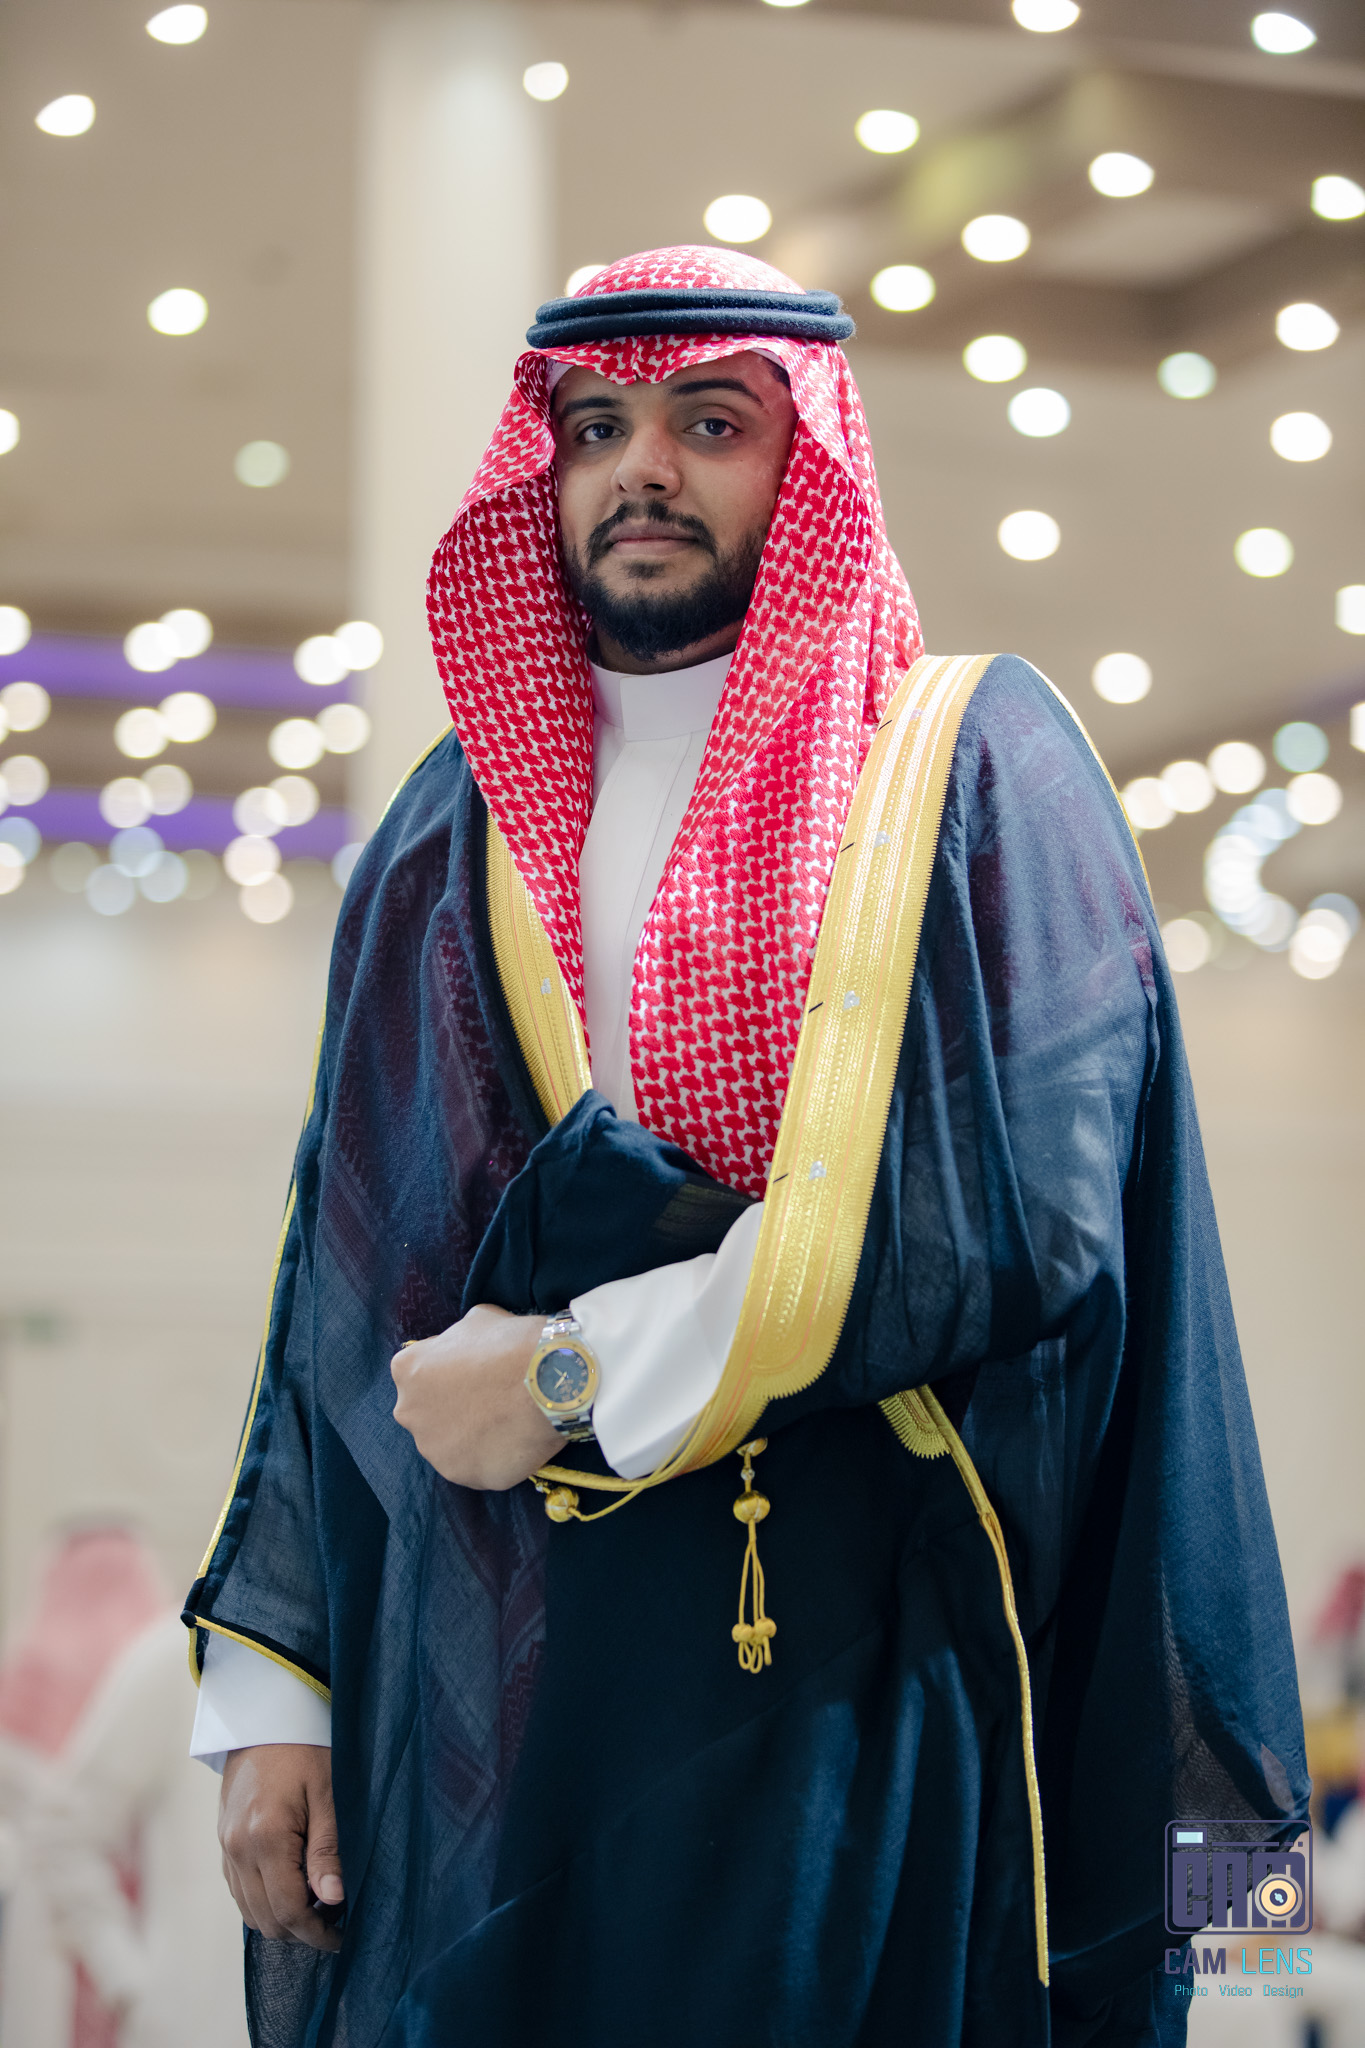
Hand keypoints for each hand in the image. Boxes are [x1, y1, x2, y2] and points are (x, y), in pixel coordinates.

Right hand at [219, 1745, 342, 1950]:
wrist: (264, 1718)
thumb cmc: (305, 1749)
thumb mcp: (328, 1793)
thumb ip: (328, 1849)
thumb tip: (333, 1899)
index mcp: (264, 1837)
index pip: (288, 1909)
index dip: (317, 1932)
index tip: (342, 1936)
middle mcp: (237, 1849)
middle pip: (266, 1919)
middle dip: (301, 1931)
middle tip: (335, 1920)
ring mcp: (225, 1847)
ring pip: (250, 1911)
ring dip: (281, 1919)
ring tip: (317, 1906)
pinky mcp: (223, 1843)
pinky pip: (240, 1891)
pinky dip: (264, 1901)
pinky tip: (292, 1887)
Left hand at [391, 1304, 561, 1488]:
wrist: (547, 1381)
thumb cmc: (510, 1342)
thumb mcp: (477, 1320)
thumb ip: (458, 1340)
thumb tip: (466, 1350)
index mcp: (407, 1370)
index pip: (420, 1372)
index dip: (450, 1370)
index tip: (476, 1371)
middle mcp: (409, 1413)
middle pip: (428, 1412)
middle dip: (453, 1408)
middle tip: (489, 1400)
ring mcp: (434, 1450)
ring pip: (449, 1445)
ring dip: (470, 1436)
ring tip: (505, 1423)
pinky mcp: (462, 1476)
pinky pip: (475, 1466)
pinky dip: (492, 1457)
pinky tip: (515, 1442)